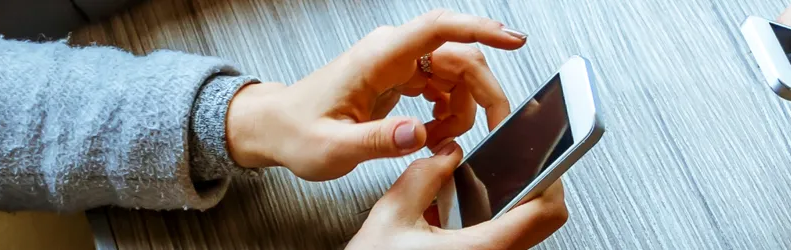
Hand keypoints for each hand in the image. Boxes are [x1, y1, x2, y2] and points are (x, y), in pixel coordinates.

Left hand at [225, 9, 527, 179]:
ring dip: (466, 106)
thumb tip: (420, 134)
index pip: (437, 29)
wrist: (278, 127)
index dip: (479, 29)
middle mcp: (393, 52)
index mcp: (378, 57)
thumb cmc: (299, 132)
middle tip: (494, 127)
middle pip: (460, 54)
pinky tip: (435, 131)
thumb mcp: (333, 148)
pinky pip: (445, 84)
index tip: (512, 40)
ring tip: (443, 137)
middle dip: (485, 90)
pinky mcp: (402, 76)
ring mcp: (399, 62)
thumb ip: (377, 141)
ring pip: (457, 71)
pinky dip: (451, 110)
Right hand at [346, 141, 568, 248]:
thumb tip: (448, 153)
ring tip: (490, 184)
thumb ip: (423, 176)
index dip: (550, 177)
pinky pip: (505, 241)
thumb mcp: (392, 216)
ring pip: (528, 232)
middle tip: (516, 165)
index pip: (544, 211)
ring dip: (517, 205)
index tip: (541, 156)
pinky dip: (497, 221)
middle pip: (545, 221)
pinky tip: (469, 210)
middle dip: (536, 187)